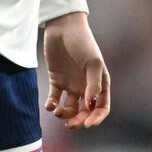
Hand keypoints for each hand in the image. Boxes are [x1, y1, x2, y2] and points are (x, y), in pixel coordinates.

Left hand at [43, 13, 110, 129]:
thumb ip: (93, 84)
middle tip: (70, 124)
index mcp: (100, 83)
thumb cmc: (83, 42)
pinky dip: (52, 106)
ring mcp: (71, 84)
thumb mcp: (92, 62)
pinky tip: (50, 105)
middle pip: (84, 112)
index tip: (88, 124)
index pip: (102, 107)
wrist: (63, 27)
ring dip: (64, 115)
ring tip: (58, 111)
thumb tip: (91, 104)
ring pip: (70, 109)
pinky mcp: (57, 81)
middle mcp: (86, 86)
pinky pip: (55, 99)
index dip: (96, 118)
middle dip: (78, 121)